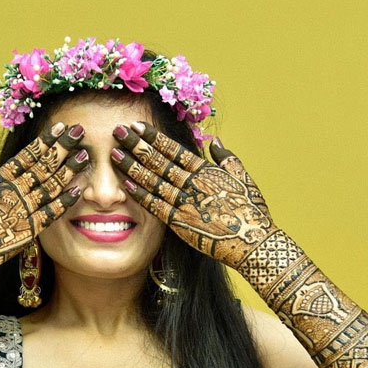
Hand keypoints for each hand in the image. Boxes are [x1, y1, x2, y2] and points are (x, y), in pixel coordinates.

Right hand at [0, 122, 88, 278]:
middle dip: (62, 148)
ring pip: (50, 186)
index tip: (60, 127)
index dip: (45, 141)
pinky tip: (78, 190)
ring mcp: (20, 210)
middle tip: (80, 132)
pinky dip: (64, 202)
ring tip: (85, 156)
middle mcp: (11, 191)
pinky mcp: (26, 231)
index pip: (26, 155)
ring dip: (68, 171)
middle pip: (42, 166)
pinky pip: (50, 214)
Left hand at [111, 121, 277, 267]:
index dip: (154, 136)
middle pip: (159, 160)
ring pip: (153, 180)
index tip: (138, 125)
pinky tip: (125, 184)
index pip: (174, 149)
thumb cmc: (251, 211)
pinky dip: (140, 194)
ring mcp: (184, 202)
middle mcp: (192, 183)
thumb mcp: (244, 177)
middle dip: (137, 145)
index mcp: (207, 170)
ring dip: (132, 166)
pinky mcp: (179, 222)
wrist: (252, 241)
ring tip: (115, 153)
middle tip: (118, 131)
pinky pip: (155, 206)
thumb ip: (227, 158)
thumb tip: (215, 141)